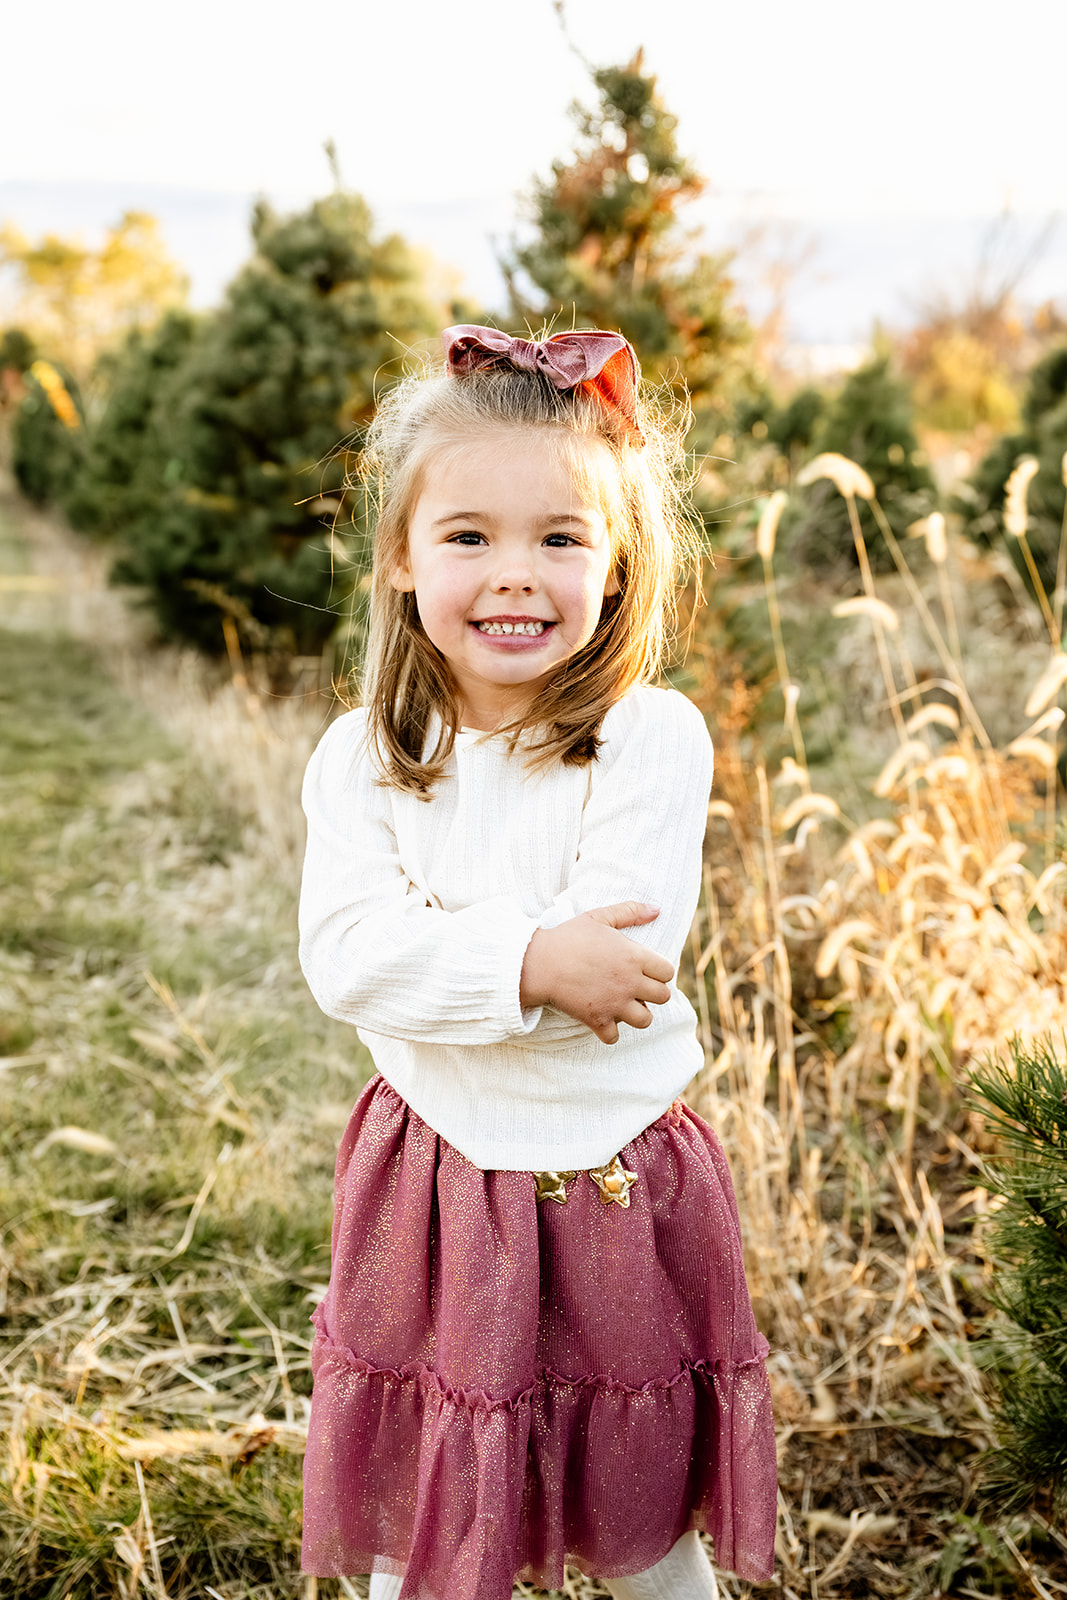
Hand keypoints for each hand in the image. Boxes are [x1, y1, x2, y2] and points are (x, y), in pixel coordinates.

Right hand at [519, 901, 674, 1044]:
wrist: (539, 963)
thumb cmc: (568, 937)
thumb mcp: (599, 917)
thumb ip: (630, 911)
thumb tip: (657, 909)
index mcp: (634, 957)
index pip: (667, 972)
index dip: (659, 972)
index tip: (645, 971)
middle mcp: (630, 982)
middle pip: (663, 997)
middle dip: (652, 993)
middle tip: (635, 988)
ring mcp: (615, 1004)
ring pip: (645, 1020)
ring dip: (637, 1015)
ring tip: (622, 1006)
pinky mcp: (597, 1020)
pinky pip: (614, 1037)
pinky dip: (609, 1032)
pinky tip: (602, 1020)